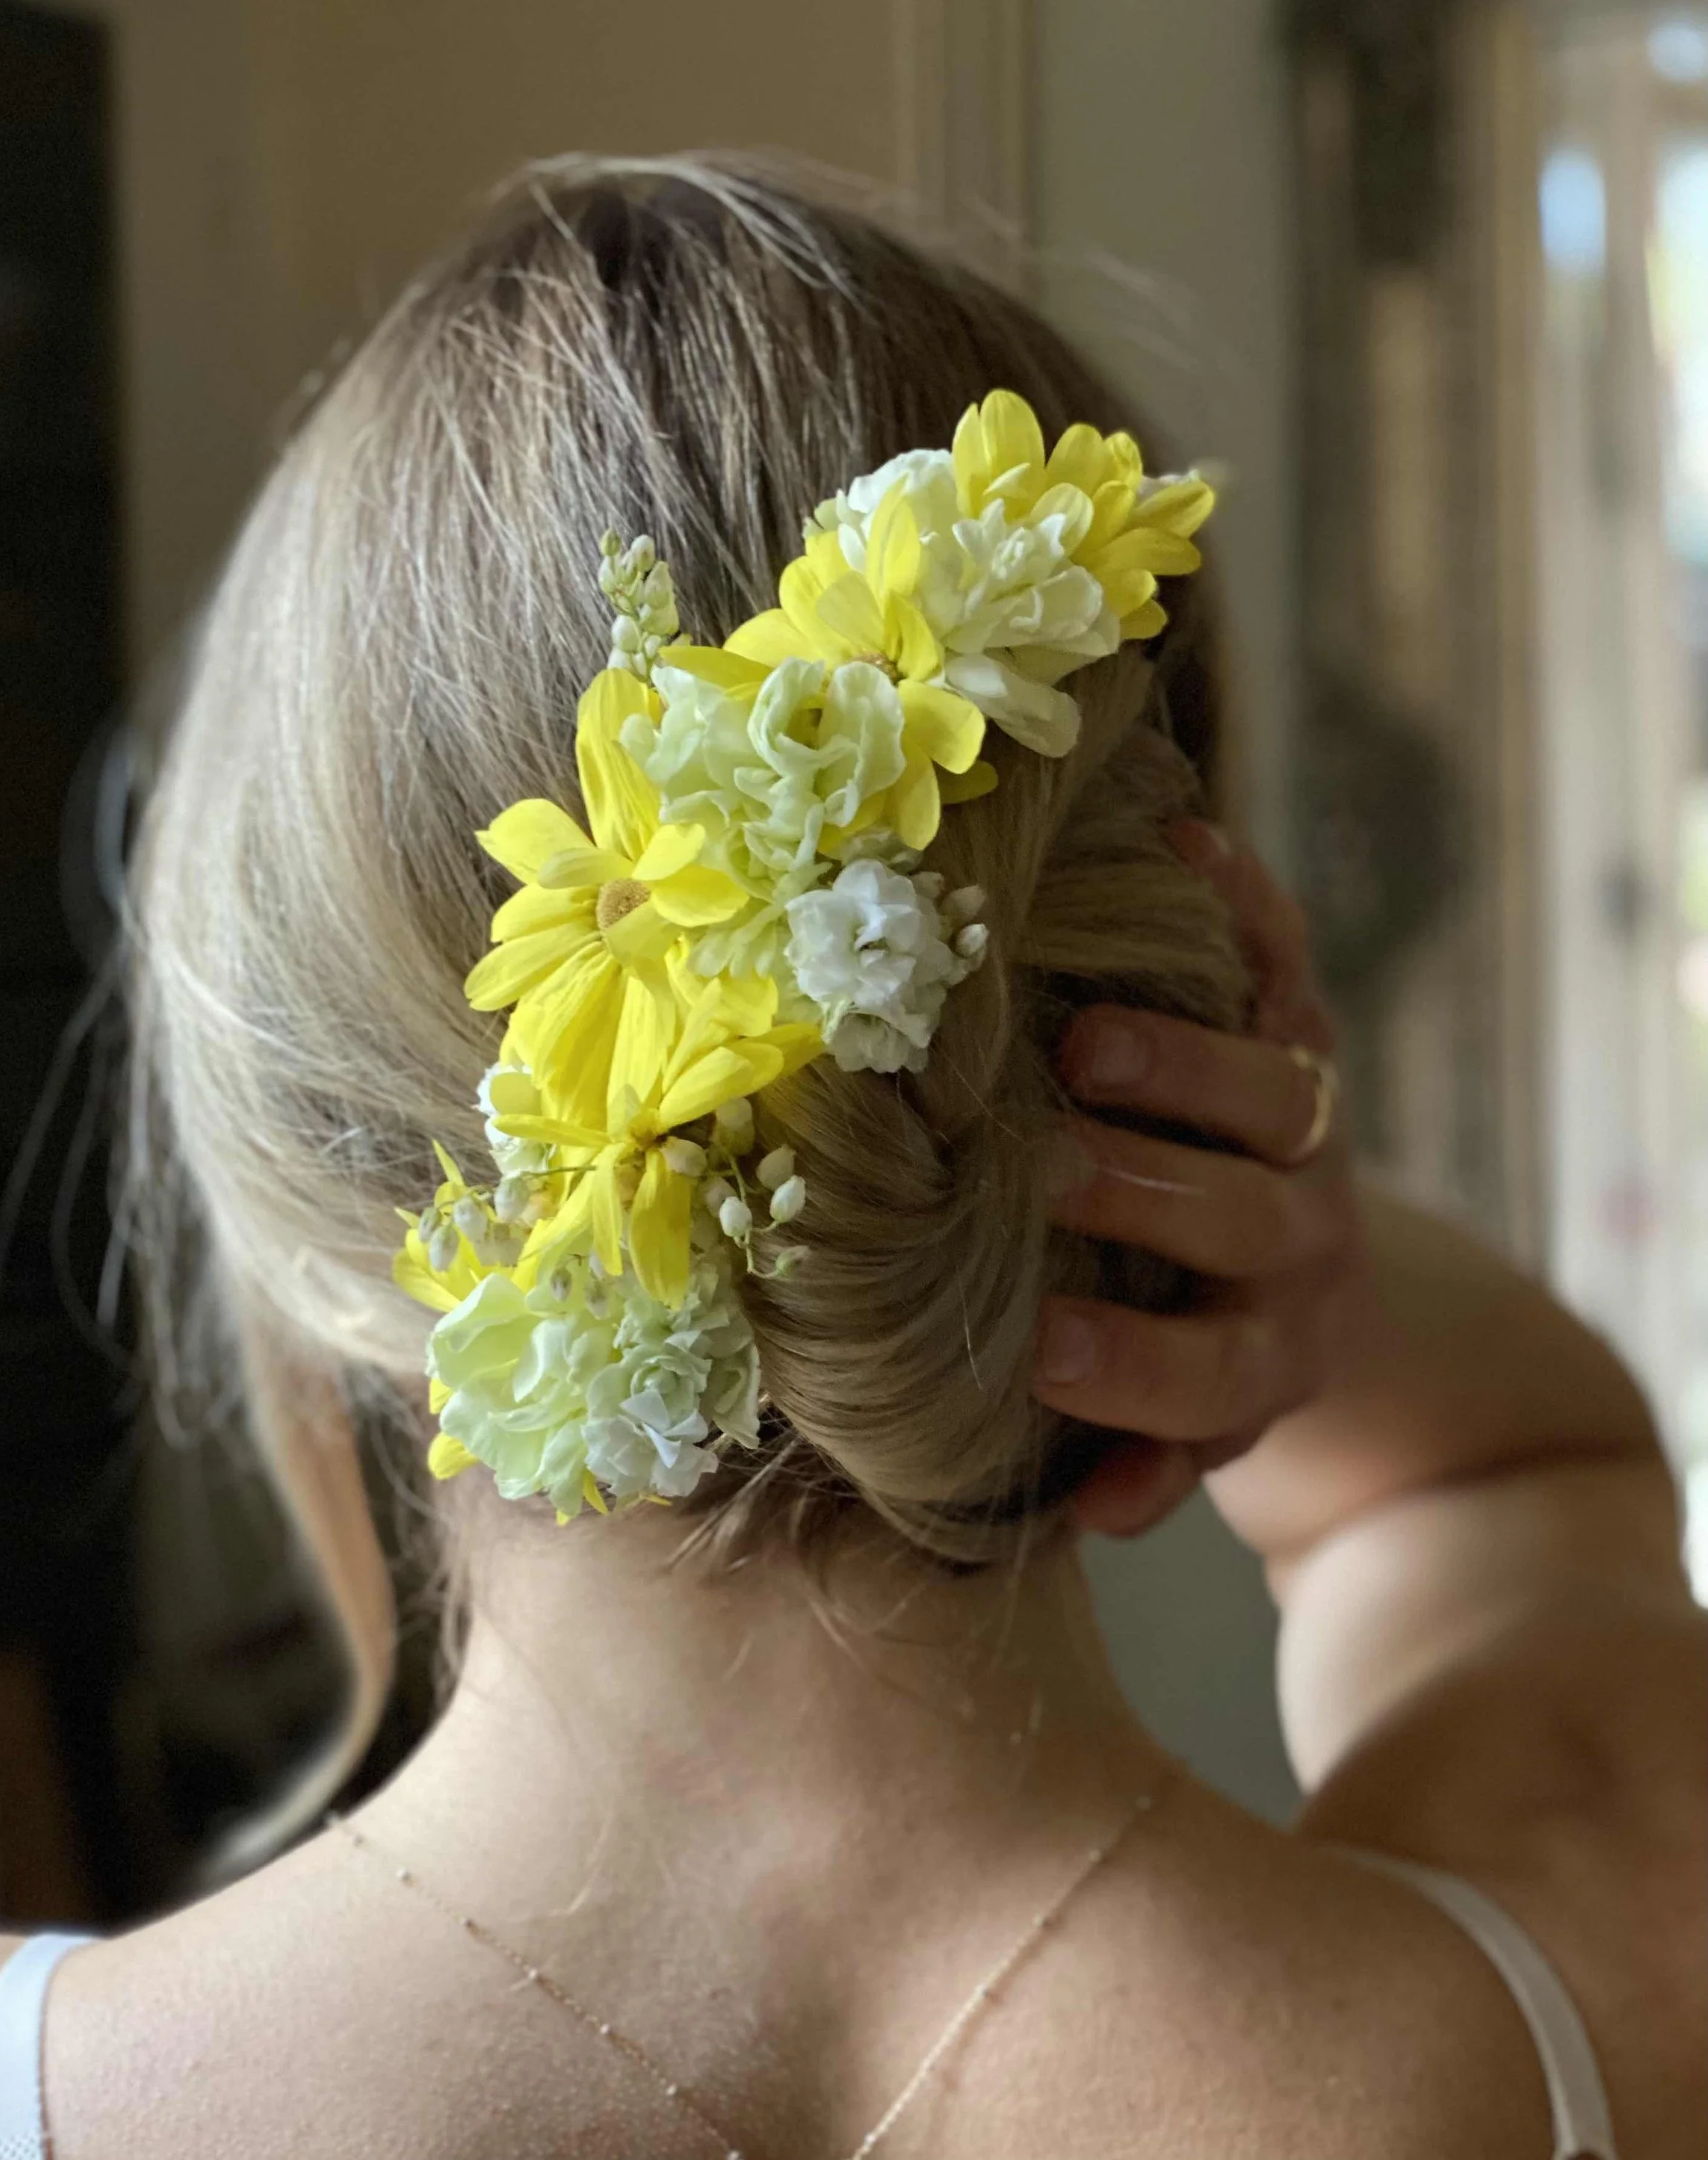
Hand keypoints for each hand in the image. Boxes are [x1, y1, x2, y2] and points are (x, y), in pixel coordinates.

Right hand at [1037, 822, 1372, 1536]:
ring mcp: (1311, 1125)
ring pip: (1280, 1091)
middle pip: (1248, 1219)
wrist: (1312, 1270)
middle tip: (1047, 1163)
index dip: (1133, 1368)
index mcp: (1266, 1352)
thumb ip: (1141, 1464)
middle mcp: (1301, 1240)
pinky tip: (1180, 845)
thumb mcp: (1184, 1433)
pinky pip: (1284, 956)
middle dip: (1147, 1191)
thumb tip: (1086, 1507)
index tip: (1040, 1352)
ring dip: (1192, 1064)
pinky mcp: (1305, 1021)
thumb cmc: (1199, 1348)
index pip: (1209, 1372)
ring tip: (1090, 1041)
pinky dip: (1241, 901)